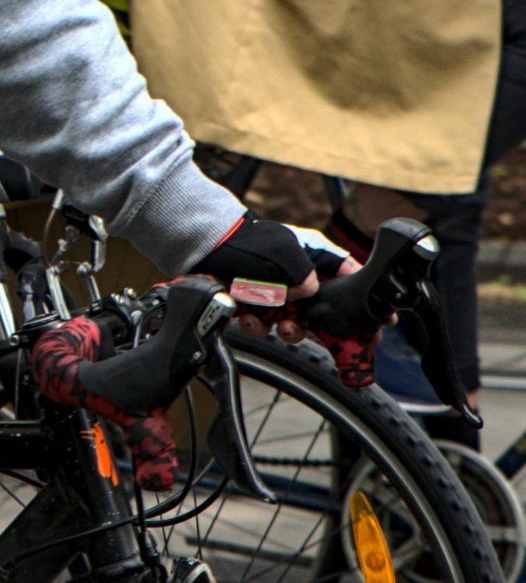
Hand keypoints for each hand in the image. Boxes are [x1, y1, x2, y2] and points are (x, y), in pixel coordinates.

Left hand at [198, 215, 357, 332]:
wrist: (202, 245)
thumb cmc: (245, 242)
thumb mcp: (285, 253)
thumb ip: (305, 274)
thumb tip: (311, 292)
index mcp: (312, 253)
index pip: (348, 275)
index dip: (363, 298)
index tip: (380, 321)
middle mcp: (296, 274)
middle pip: (324, 307)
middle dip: (327, 326)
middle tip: (336, 341)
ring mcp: (274, 289)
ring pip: (294, 321)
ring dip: (291, 329)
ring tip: (285, 327)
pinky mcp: (252, 302)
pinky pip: (263, 324)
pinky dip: (258, 326)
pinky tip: (250, 319)